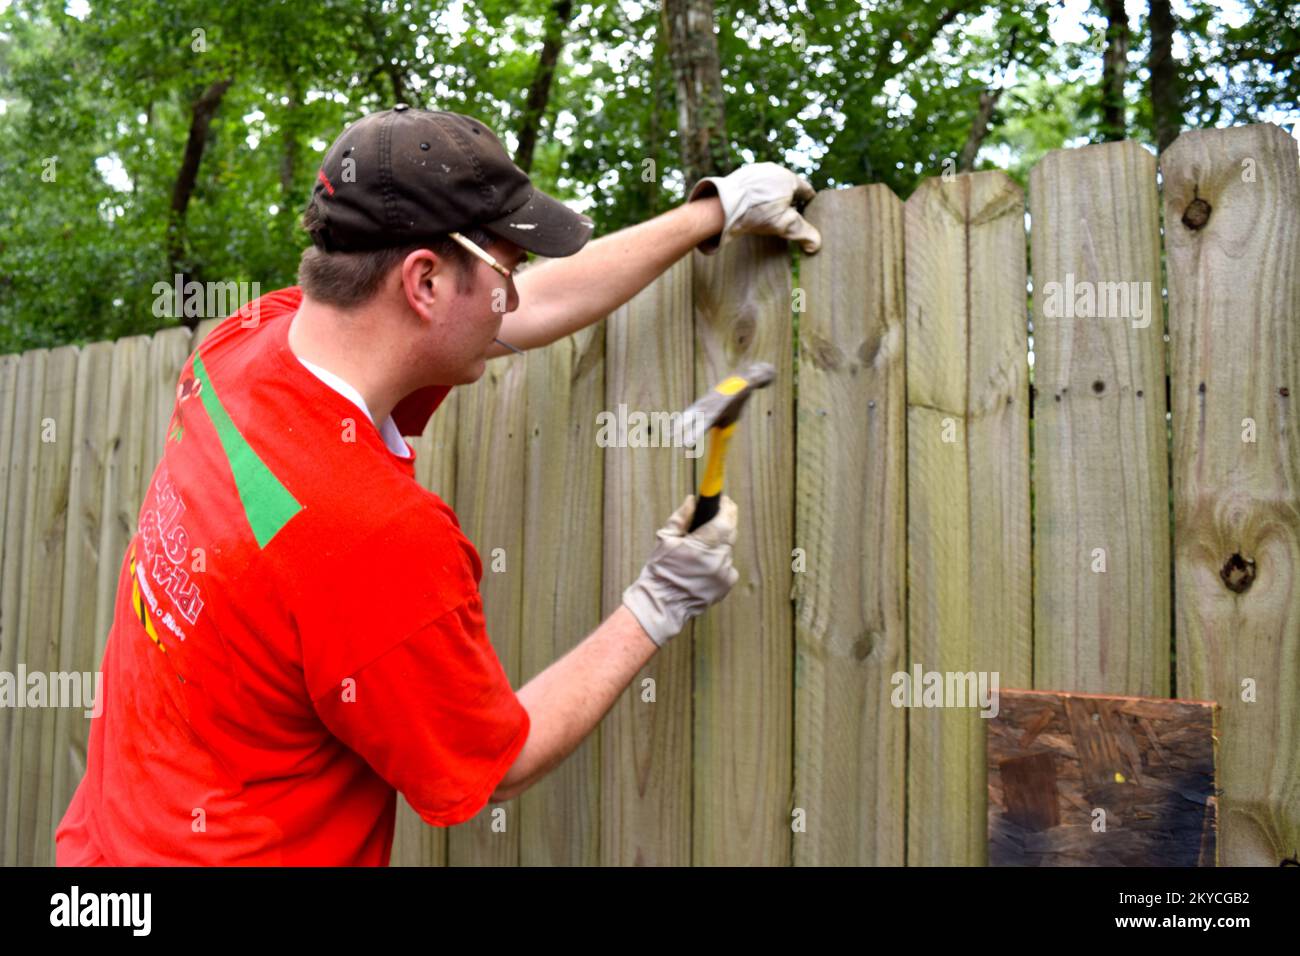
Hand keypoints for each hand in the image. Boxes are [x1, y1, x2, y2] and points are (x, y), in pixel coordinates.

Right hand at [621, 495, 739, 646]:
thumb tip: (693, 500)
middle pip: (730, 532)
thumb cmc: (660, 571)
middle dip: (725, 521)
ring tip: (701, 548)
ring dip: (719, 543)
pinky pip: (728, 564)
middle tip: (715, 516)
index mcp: (701, 545)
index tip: (723, 500)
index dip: (726, 507)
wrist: (662, 605)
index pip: (725, 519)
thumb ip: (681, 517)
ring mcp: (724, 573)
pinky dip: (719, 560)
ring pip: (728, 548)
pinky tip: (703, 566)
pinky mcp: (727, 584)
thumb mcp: (665, 539)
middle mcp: (717, 559)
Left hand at [687, 162, 820, 254]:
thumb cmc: (757, 214)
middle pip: (787, 186)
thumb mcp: (786, 226)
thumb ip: (804, 234)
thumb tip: (816, 246)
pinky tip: (752, 208)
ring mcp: (755, 170)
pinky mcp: (739, 175)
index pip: (806, 190)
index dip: (808, 203)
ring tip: (769, 212)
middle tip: (788, 215)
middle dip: (789, 199)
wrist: (722, 206)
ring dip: (772, 196)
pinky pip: (754, 186)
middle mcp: (773, 169)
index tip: (808, 212)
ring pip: (770, 185)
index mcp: (788, 178)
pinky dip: (756, 195)